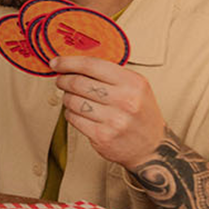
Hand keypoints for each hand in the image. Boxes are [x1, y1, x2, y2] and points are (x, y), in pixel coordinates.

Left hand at [51, 55, 165, 167]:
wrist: (152, 146)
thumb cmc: (140, 113)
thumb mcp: (135, 87)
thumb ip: (110, 74)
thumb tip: (74, 64)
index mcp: (133, 83)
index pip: (92, 65)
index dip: (69, 62)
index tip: (56, 62)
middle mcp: (125, 100)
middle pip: (79, 83)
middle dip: (64, 80)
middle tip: (61, 80)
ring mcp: (114, 120)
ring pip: (73, 101)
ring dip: (66, 98)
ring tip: (71, 98)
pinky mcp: (102, 136)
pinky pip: (73, 119)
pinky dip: (70, 113)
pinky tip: (76, 112)